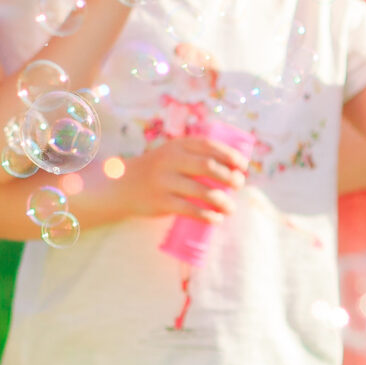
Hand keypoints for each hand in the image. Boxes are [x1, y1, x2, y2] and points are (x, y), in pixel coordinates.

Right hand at [116, 133, 249, 222]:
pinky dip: (208, 216)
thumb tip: (235, 171)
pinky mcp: (162, 202)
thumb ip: (196, 156)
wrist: (122, 185)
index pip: (209, 146)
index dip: (230, 155)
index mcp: (177, 146)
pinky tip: (217, 219)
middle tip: (238, 185)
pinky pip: (190, 210)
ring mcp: (165, 181)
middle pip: (208, 167)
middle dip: (229, 177)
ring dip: (223, 201)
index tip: (243, 166)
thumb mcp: (172, 154)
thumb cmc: (157, 170)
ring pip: (202, 191)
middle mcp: (171, 160)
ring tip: (230, 208)